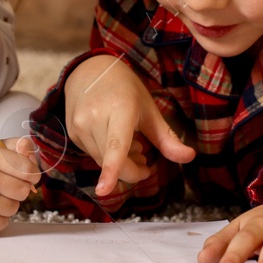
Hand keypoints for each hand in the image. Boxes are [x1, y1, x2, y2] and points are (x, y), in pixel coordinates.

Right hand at [0, 137, 40, 235]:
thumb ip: (17, 146)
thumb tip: (31, 154)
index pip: (28, 168)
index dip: (32, 173)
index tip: (26, 174)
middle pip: (23, 190)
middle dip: (19, 189)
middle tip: (5, 186)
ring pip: (14, 208)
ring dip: (7, 204)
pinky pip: (3, 222)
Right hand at [65, 54, 195, 196]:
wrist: (90, 71)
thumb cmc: (126, 90)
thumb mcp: (150, 110)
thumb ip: (167, 138)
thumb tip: (190, 158)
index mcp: (120, 108)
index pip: (116, 144)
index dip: (112, 169)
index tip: (103, 191)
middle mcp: (95, 117)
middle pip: (112, 161)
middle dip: (132, 169)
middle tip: (145, 161)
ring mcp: (79, 125)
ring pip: (101, 161)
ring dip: (119, 164)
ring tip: (133, 148)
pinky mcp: (71, 133)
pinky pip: (91, 154)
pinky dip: (105, 157)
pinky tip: (114, 143)